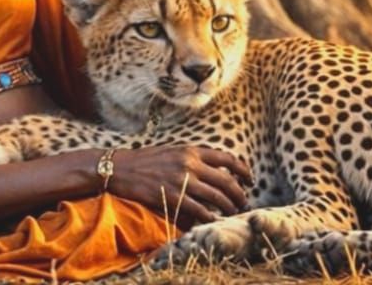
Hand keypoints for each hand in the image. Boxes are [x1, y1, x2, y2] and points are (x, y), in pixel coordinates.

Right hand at [105, 145, 252, 225]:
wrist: (121, 168)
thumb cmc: (147, 160)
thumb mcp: (173, 151)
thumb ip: (194, 158)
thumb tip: (216, 169)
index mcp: (191, 150)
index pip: (227, 158)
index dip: (243, 170)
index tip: (250, 179)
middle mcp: (190, 164)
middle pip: (226, 180)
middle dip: (239, 194)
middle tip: (244, 202)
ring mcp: (181, 181)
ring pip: (217, 197)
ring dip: (228, 207)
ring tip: (232, 212)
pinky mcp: (172, 197)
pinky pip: (199, 210)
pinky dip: (210, 217)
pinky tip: (213, 221)